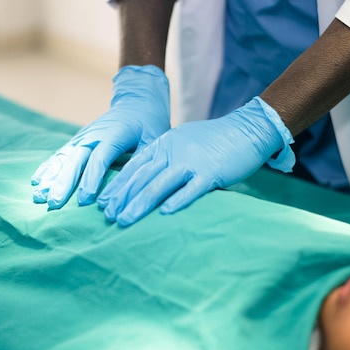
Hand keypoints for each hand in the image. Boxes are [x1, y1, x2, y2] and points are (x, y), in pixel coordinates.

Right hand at [31, 65, 169, 208]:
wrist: (137, 101)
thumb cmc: (149, 124)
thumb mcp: (154, 140)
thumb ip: (143, 161)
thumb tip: (134, 187)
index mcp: (115, 134)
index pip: (100, 158)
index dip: (92, 179)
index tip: (85, 200)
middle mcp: (94, 134)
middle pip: (76, 159)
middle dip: (64, 182)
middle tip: (54, 203)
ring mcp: (83, 137)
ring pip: (64, 158)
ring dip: (51, 178)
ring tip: (39, 196)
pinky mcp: (78, 140)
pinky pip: (60, 154)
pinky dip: (48, 168)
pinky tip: (37, 181)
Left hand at [97, 97, 294, 225]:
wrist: (246, 130)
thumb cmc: (212, 140)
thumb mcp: (181, 141)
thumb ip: (163, 156)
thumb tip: (144, 177)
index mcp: (164, 144)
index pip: (134, 167)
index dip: (118, 185)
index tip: (103, 202)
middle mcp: (173, 152)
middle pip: (141, 177)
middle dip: (122, 198)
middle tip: (108, 216)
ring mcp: (191, 162)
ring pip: (159, 185)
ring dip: (140, 204)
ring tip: (125, 219)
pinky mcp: (210, 173)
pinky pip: (191, 189)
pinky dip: (177, 201)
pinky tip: (164, 213)